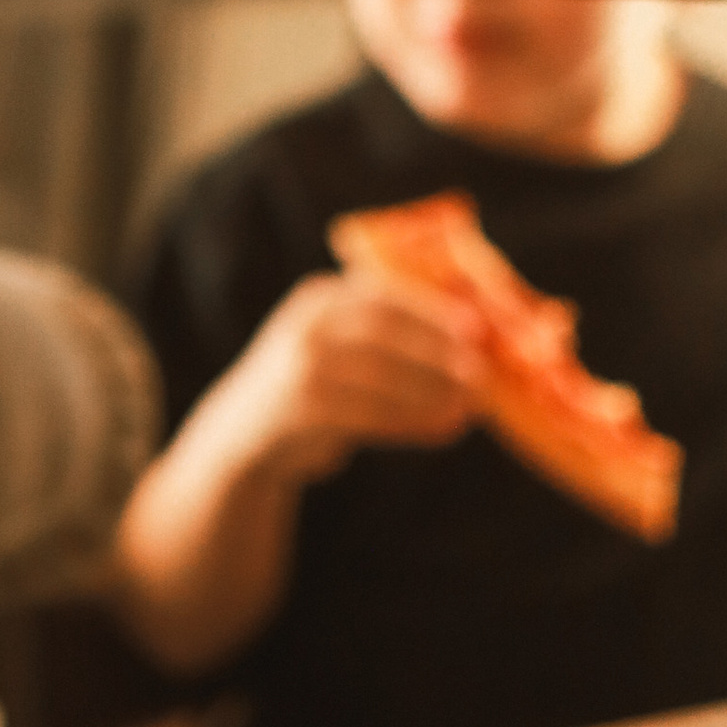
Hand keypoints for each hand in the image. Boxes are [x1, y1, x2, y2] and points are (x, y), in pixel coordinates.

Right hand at [216, 272, 488, 482]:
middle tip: (481, 372)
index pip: (383, 294)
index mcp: (320, 298)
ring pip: (379, 378)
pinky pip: (368, 417)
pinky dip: (411, 424)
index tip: (476, 326)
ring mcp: (299, 369)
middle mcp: (307, 326)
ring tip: (470, 407)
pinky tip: (443, 430)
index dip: (432, 309)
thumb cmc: (314, 384)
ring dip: (431, 392)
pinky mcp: (300, 414)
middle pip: (383, 331)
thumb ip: (386, 336)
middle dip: (437, 351)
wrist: (245, 432)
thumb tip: (472, 340)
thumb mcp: (336, 344)